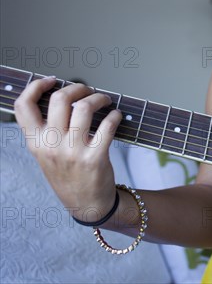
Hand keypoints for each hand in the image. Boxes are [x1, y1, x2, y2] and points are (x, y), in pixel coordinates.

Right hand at [14, 76, 121, 222]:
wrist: (87, 205)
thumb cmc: (69, 175)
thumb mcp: (47, 155)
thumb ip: (47, 130)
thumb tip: (63, 97)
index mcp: (35, 143)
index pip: (23, 106)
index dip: (35, 86)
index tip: (52, 79)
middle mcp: (51, 146)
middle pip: (59, 99)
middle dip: (78, 87)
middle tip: (89, 90)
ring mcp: (73, 152)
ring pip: (84, 107)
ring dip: (99, 98)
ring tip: (105, 101)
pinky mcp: (95, 158)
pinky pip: (107, 125)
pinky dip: (115, 115)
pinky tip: (117, 116)